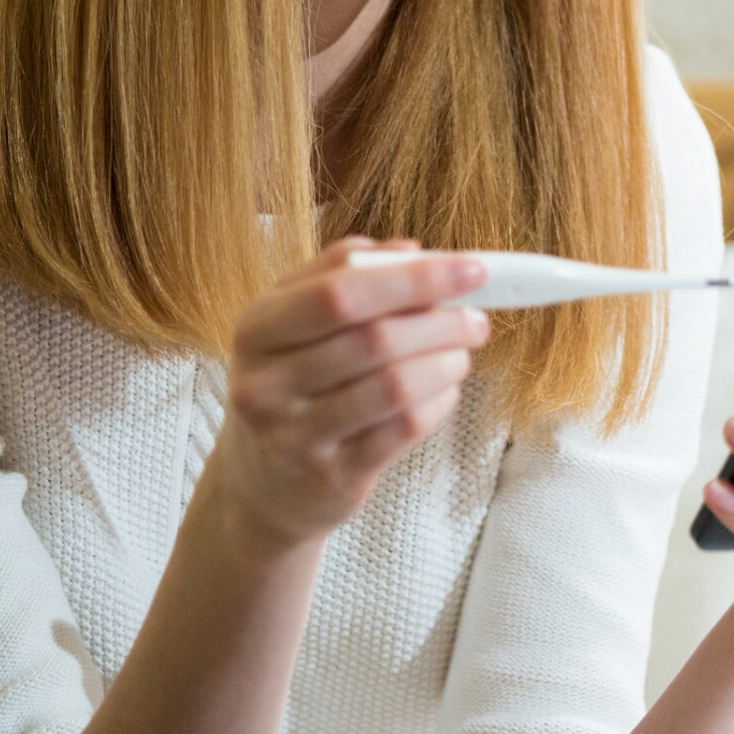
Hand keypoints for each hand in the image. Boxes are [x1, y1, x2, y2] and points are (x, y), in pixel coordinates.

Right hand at [210, 238, 490, 547]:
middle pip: (375, 338)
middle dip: (442, 322)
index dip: (413, 277)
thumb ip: (346, 273)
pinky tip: (445, 391)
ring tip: (461, 354)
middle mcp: (264, 384)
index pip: (340, 290)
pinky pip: (404, 429)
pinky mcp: (330, 476)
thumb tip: (412, 250)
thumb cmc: (295, 381)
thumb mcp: (298, 320)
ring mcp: (293, 436)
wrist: (265, 482)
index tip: (472, 269)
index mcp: (256, 328)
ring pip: (396, 385)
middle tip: (477, 318)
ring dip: (447, 362)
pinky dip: (439, 402)